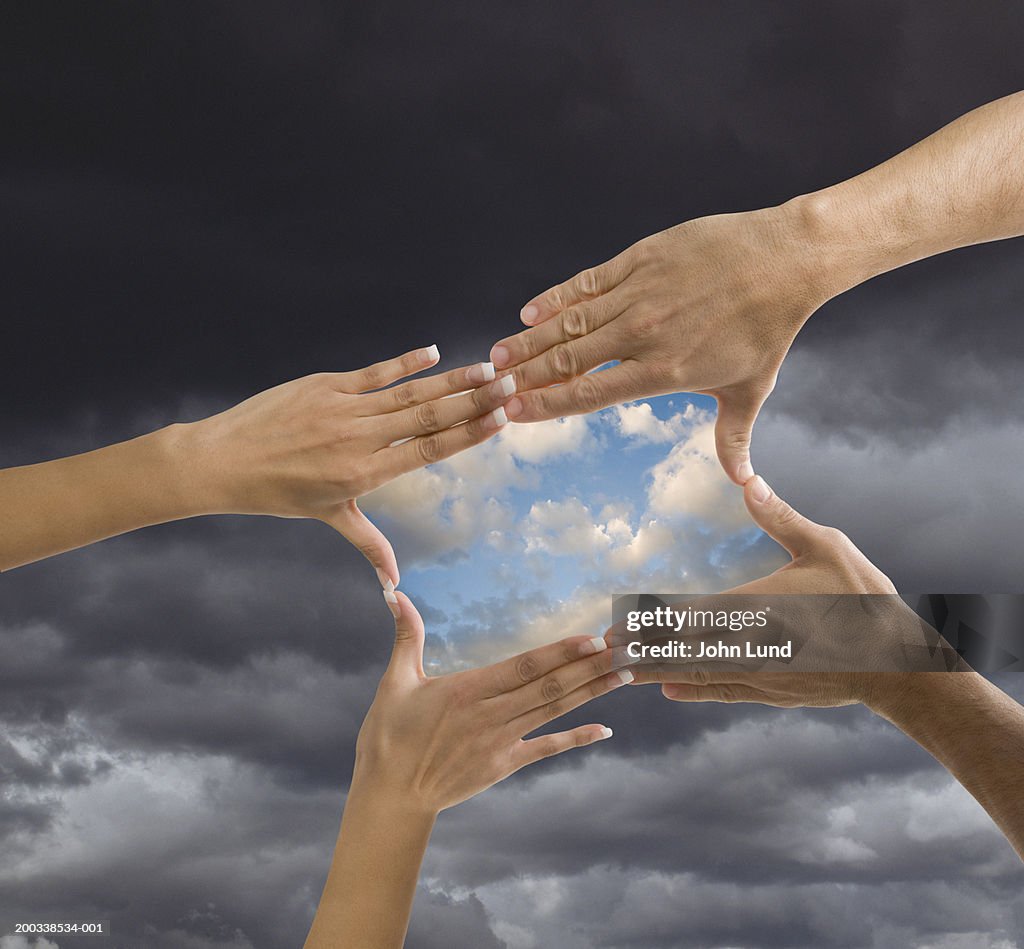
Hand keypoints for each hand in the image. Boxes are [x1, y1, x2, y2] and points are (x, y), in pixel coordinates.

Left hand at [180, 346, 520, 583]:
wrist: (222, 461)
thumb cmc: (277, 492)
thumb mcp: (330, 516)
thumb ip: (370, 545)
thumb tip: (393, 586)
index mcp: (366, 473)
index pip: (429, 450)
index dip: (469, 434)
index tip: (503, 419)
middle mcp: (359, 439)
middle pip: (428, 417)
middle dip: (474, 400)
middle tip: (512, 384)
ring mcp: (342, 408)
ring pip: (408, 392)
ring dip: (451, 379)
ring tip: (487, 369)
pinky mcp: (325, 385)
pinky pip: (374, 372)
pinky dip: (405, 362)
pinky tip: (434, 352)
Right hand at [355, 591, 627, 813]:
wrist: (390, 797)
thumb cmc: (388, 736)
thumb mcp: (395, 681)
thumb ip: (406, 635)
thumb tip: (395, 592)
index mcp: (467, 690)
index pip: (523, 666)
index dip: (560, 652)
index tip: (591, 638)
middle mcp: (490, 715)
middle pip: (549, 686)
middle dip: (590, 667)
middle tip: (625, 650)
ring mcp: (500, 743)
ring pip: (553, 711)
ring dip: (591, 693)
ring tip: (624, 676)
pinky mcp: (503, 766)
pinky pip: (545, 749)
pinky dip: (575, 739)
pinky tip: (604, 730)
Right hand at [490, 204, 830, 482]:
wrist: (786, 259)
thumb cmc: (769, 329)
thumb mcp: (750, 390)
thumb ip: (733, 439)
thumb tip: (745, 484)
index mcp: (664, 371)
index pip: (589, 394)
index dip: (546, 406)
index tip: (513, 414)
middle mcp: (643, 334)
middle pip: (569, 359)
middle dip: (525, 376)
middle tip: (492, 386)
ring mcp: (639, 293)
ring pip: (570, 322)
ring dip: (530, 340)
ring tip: (498, 354)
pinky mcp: (640, 259)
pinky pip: (587, 281)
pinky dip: (556, 297)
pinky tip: (530, 311)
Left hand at [630, 475, 912, 708]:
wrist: (897, 665)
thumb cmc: (862, 599)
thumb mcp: (825, 547)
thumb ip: (781, 517)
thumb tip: (749, 480)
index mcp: (754, 607)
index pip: (685, 618)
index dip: (645, 624)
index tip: (613, 627)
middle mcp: (747, 646)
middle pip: (679, 651)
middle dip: (638, 652)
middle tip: (600, 653)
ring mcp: (758, 674)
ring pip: (695, 674)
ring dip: (655, 672)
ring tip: (621, 672)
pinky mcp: (772, 691)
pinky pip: (721, 691)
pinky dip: (691, 690)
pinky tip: (668, 689)